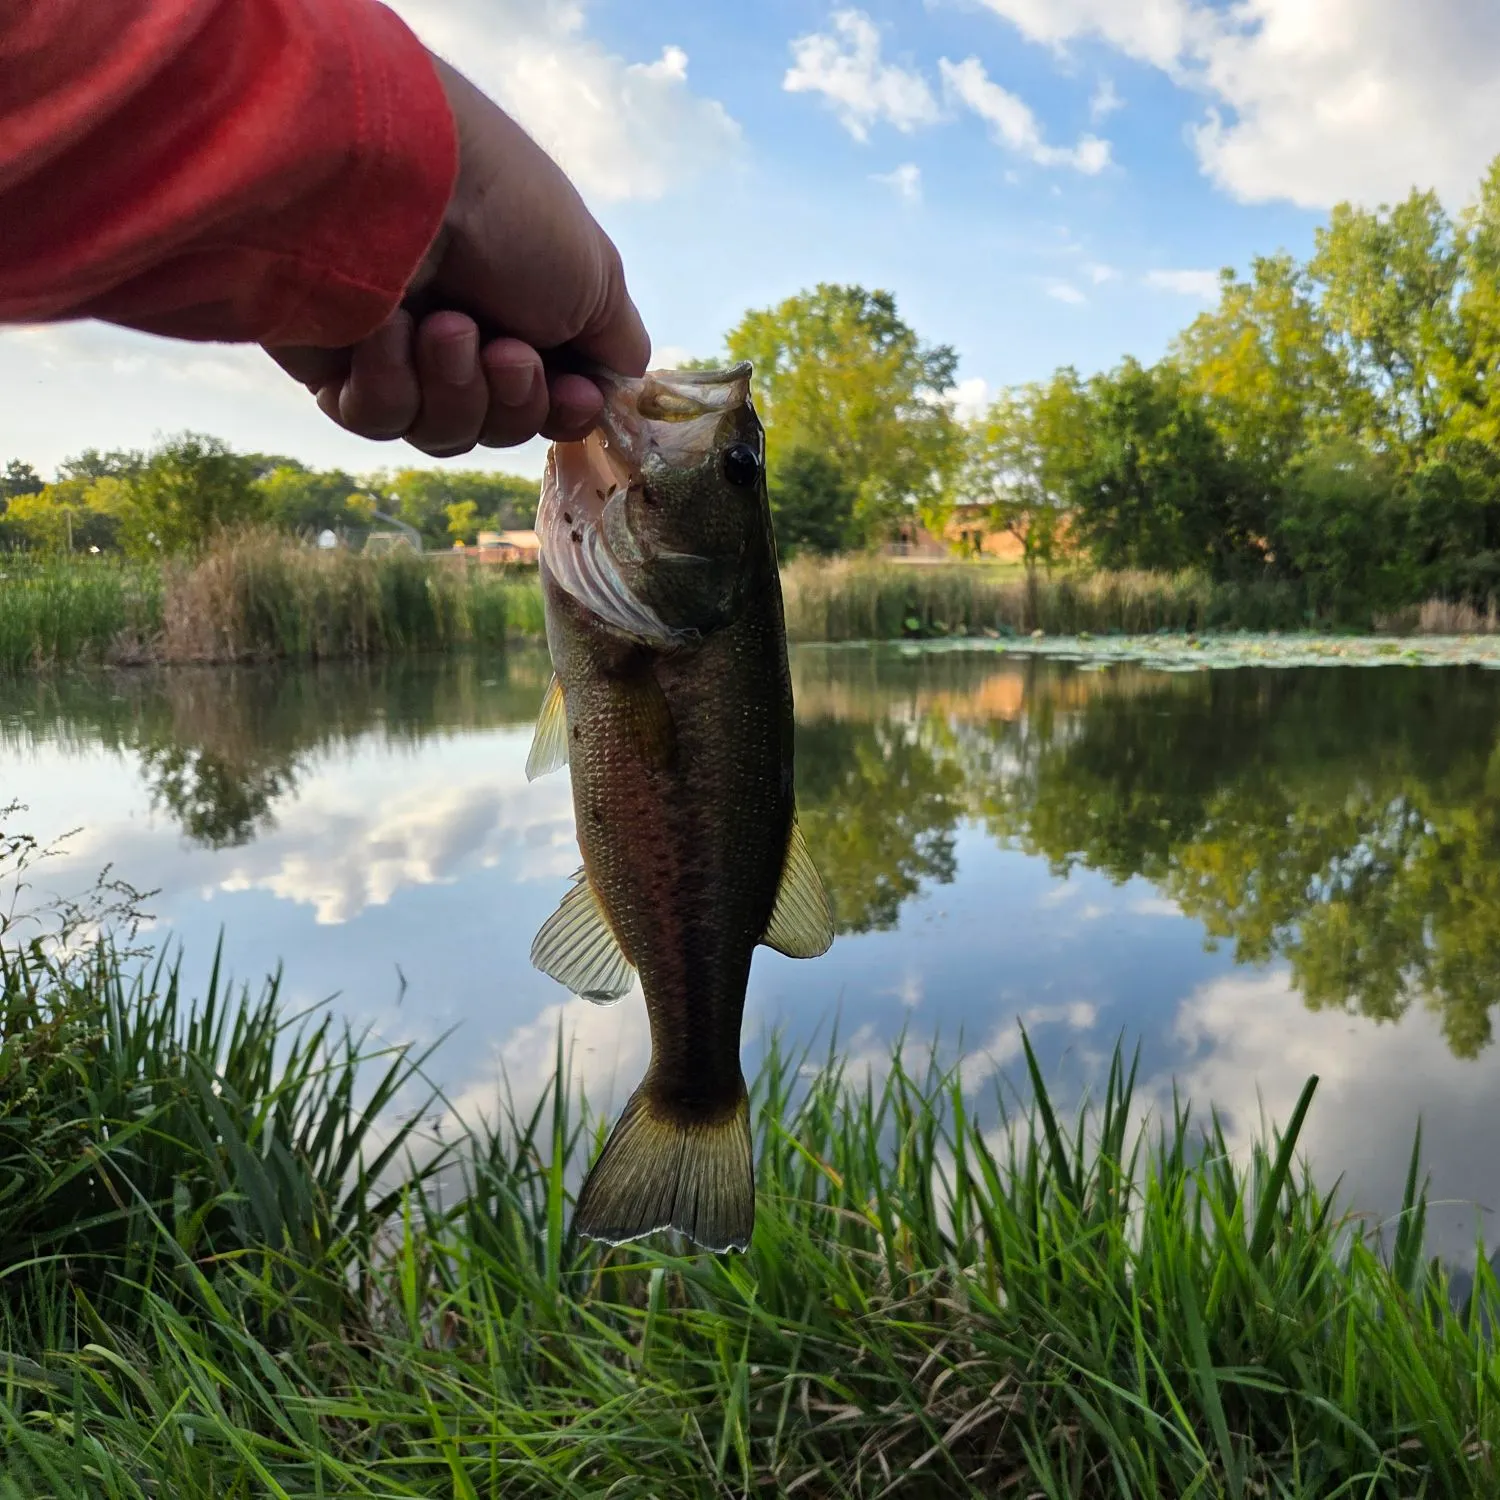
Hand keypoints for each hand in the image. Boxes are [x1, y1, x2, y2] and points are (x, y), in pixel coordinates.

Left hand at [266, 54, 649, 456]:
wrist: (393, 177)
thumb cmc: (506, 213)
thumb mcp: (597, 275)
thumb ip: (618, 342)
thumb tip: (620, 381)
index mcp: (521, 311)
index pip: (550, 403)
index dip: (564, 411)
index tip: (574, 393)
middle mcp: (460, 333)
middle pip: (500, 428)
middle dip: (511, 400)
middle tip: (503, 349)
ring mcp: (396, 352)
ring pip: (443, 434)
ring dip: (454, 387)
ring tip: (443, 326)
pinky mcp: (335, 367)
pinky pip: (379, 420)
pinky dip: (392, 382)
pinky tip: (386, 327)